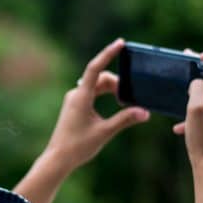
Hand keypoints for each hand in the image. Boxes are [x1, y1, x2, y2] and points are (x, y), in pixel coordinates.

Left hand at [45, 38, 149, 171]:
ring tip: (125, 101)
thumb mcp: (105, 132)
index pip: (96, 68)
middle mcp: (76, 94)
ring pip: (96, 85)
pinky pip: (92, 93)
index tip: (120, 43)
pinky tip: (115, 104)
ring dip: (112, 89)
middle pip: (100, 78)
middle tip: (130, 97)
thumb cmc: (78, 146)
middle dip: (117, 83)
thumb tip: (145, 112)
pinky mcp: (74, 106)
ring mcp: (74, 100)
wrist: (57, 159)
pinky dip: (104, 94)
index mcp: (81, 97)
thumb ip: (125, 120)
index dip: (108, 54)